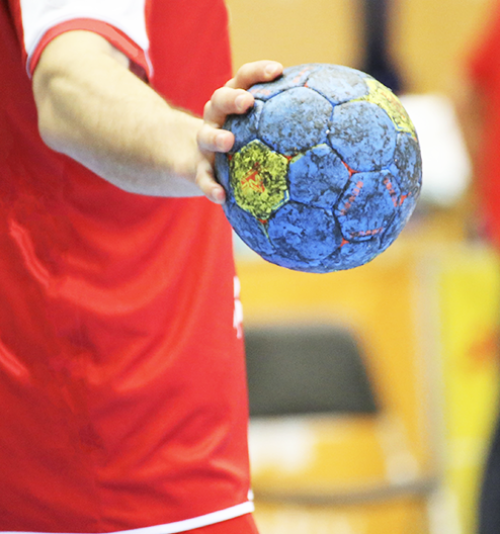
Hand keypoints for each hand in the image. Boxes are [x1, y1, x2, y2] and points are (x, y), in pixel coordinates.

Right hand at [196, 60, 282, 203]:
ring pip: (205, 136)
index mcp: (234, 103)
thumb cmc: (243, 144)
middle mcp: (217, 118)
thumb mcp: (261, 132)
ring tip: (228, 142)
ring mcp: (205, 143)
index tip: (278, 70)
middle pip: (219, 100)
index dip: (258, 72)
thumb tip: (341, 129)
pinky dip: (210, 186)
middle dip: (233, 99)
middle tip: (248, 102)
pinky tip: (222, 197)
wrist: (199, 161)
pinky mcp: (198, 169)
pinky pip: (202, 178)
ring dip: (215, 137)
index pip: (244, 79)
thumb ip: (291, 127)